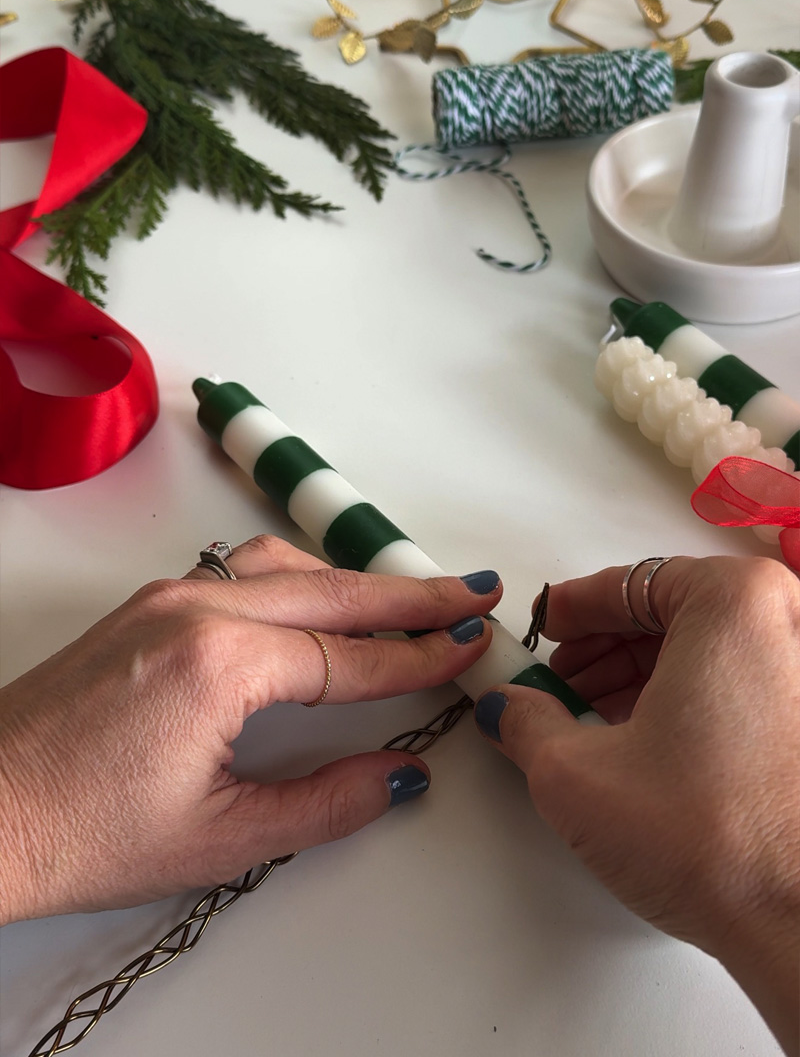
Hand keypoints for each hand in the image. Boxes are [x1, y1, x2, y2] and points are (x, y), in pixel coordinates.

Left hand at [0, 535, 501, 922]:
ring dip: (352, 578)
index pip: (347, 655)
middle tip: (470, 593)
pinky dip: (300, 577)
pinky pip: (241, 569)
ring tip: (409, 595)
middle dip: (409, 594)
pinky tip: (319, 597)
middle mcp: (192, 610)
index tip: (467, 646)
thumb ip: (323, 804)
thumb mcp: (218, 839)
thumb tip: (395, 775)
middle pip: (329, 590)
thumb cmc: (74, 831)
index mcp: (216, 663)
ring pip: (284, 566)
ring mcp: (164, 599)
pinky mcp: (145, 607)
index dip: (417, 656)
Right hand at [472, 556, 799, 1054]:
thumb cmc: (710, 839)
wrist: (796, 924)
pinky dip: (686, 699)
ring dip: (641, 675)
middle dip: (606, 646)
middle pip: (672, 611)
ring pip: (707, 649)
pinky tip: (645, 744)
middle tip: (557, 682)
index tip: (542, 628)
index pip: (630, 583)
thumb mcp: (574, 772)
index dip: (573, 610)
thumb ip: (523, 720)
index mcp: (733, 602)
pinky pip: (739, 682)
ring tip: (591, 722)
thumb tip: (507, 707)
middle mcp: (785, 622)